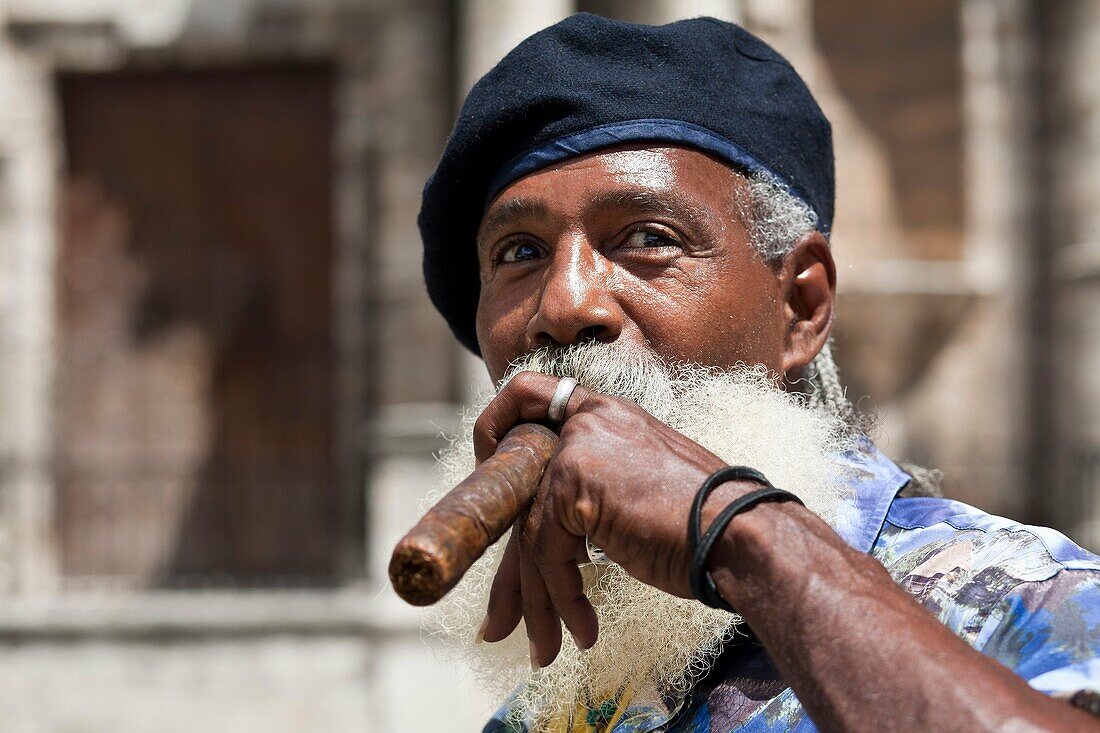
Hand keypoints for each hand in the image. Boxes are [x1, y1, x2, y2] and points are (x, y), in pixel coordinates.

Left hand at [473, 371, 737, 666]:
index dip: (499, 429)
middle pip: (519, 486)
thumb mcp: (644, 488)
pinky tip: (582, 633)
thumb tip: (562, 532)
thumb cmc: (710, 524)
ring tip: (543, 647)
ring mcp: (578, 450)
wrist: (744, 536)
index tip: (493, 475)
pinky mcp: (574, 485)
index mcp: (608, 415)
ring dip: (536, 601)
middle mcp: (589, 422)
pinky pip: (546, 553)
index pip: (531, 395)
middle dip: (510, 568)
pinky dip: (560, 600)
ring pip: (529, 533)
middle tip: (500, 619)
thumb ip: (600, 488)